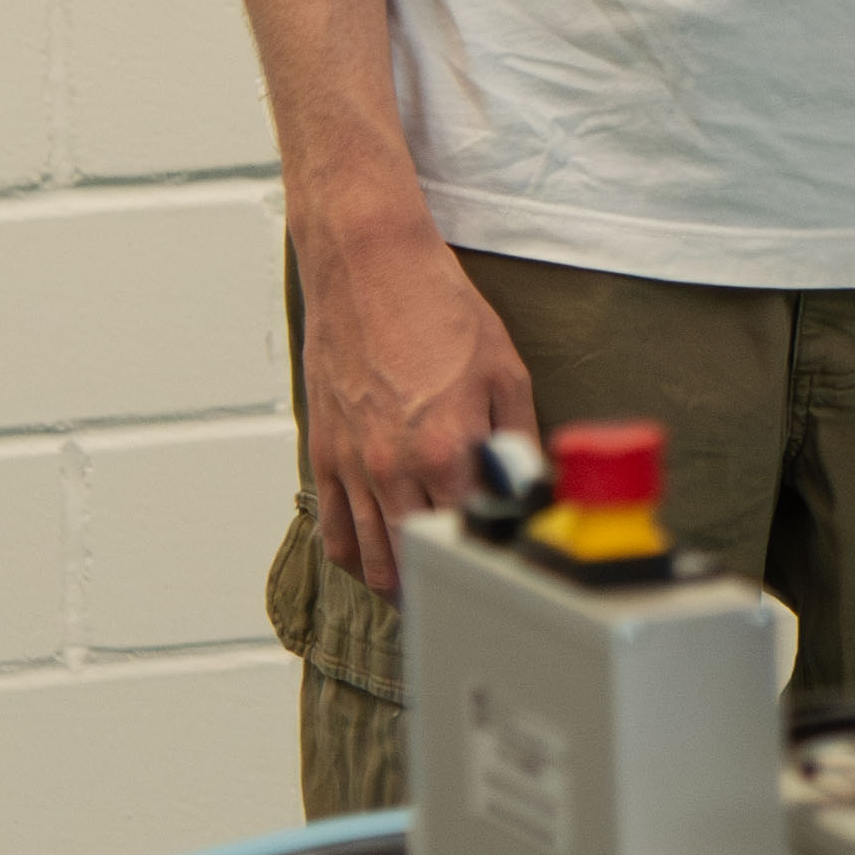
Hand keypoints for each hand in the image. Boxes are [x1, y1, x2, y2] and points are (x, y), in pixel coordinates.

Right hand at [293, 184, 538, 596]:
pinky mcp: (323, 453)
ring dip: (397, 580)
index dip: (487, 556)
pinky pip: (334, 530)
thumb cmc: (438, 308)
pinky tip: (378, 553)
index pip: (467, 536)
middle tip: (464, 586)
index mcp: (446, 449)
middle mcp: (393, 467)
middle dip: (440, 580)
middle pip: (412, 561)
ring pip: (369, 559)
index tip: (501, 566)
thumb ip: (520, 440)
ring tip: (424, 584)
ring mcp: (352, 464)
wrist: (370, 268)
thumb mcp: (505, 371)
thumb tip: (532, 487)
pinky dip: (356, 553)